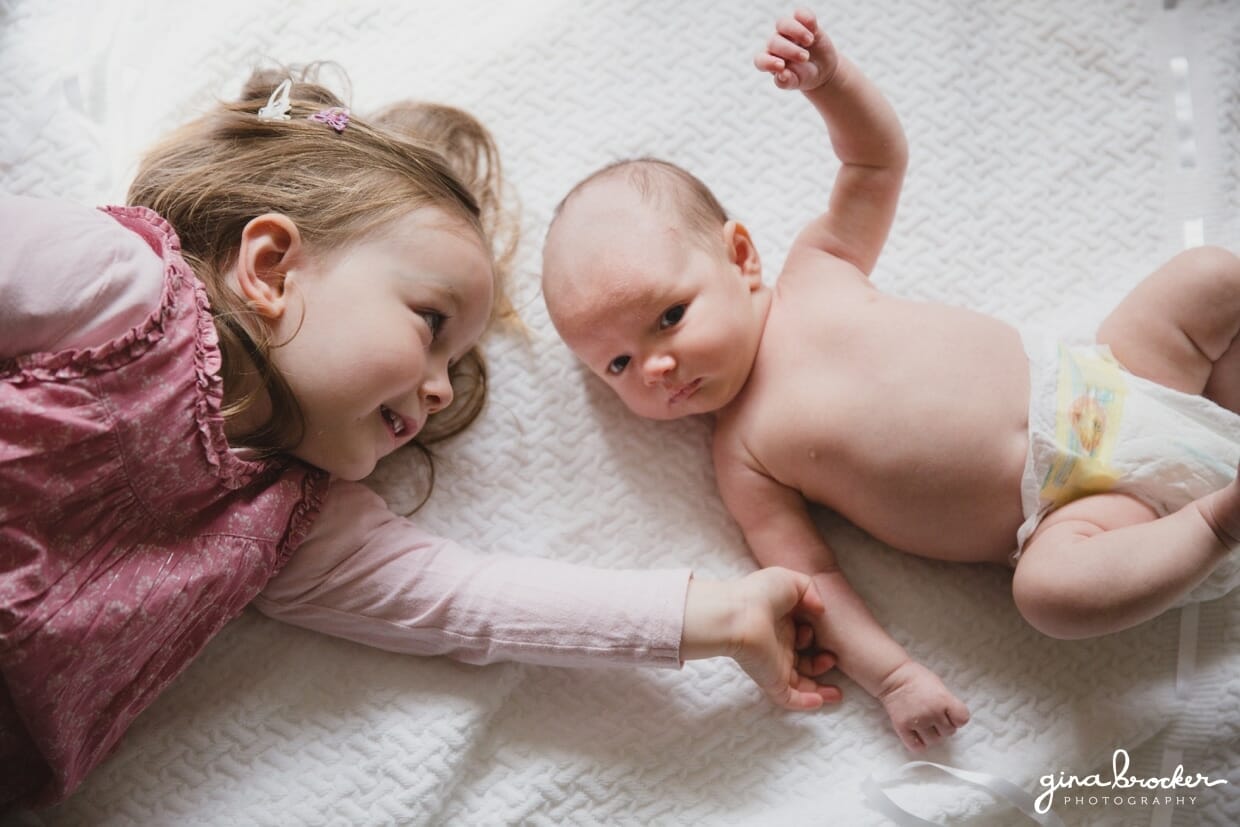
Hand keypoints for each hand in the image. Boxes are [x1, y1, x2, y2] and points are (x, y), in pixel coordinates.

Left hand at [682, 569, 841, 709]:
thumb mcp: (791, 580)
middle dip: (820, 665)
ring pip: (799, 684)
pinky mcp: (771, 680)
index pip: (800, 636)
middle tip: (830, 658)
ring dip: (819, 690)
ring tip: (836, 691)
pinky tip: (822, 701)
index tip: (816, 625)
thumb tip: (820, 611)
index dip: (813, 635)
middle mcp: (777, 646)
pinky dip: (806, 703)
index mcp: (779, 623)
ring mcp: (774, 665)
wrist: (740, 614)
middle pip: (801, 663)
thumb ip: (811, 591)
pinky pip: (789, 699)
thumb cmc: (761, 594)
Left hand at [753, 9, 838, 91]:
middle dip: (789, 50)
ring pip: (782, 23)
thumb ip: (786, 82)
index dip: (767, 62)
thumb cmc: (804, 76)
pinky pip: (800, 13)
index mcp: (769, 61)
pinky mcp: (803, 23)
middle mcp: (775, 44)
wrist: (821, 68)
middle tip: (805, 58)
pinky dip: (806, 19)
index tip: (781, 66)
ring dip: (796, 31)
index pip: (760, 60)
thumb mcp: (796, 83)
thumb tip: (781, 75)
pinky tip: (814, 30)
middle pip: (773, 41)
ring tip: (809, 41)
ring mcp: (788, 32)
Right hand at [878, 659, 970, 750]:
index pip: (962, 719)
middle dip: (943, 726)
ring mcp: (917, 721)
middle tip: (934, 717)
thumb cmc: (917, 678)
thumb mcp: (939, 686)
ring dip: (931, 735)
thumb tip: (952, 720)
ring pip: (934, 741)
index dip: (957, 719)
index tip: (950, 715)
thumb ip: (948, 703)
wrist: (892, 677)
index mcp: (944, 700)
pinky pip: (916, 746)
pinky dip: (918, 743)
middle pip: (949, 732)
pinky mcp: (903, 727)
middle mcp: (932, 712)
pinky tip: (916, 734)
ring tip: (924, 725)